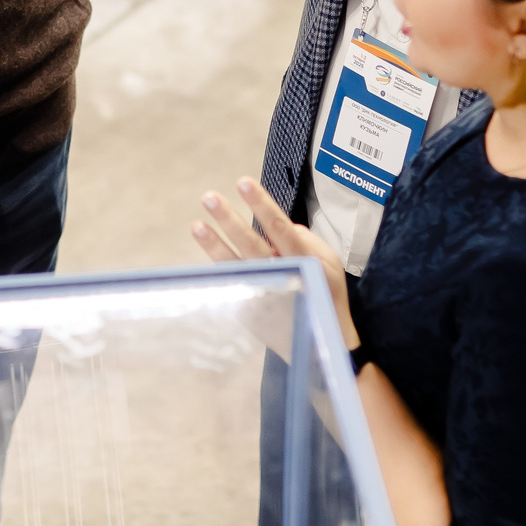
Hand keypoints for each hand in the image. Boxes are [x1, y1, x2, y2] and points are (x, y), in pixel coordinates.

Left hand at [193, 177, 353, 347]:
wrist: (322, 343)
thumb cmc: (326, 292)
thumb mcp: (328, 262)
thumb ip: (306, 240)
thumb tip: (280, 224)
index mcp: (305, 260)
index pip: (279, 227)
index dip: (261, 204)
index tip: (243, 182)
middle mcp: (282, 276)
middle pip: (251, 244)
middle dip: (229, 220)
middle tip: (209, 197)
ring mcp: (264, 295)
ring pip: (235, 265)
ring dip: (214, 245)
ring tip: (197, 225)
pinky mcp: (251, 309)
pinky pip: (232, 283)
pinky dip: (217, 268)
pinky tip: (205, 249)